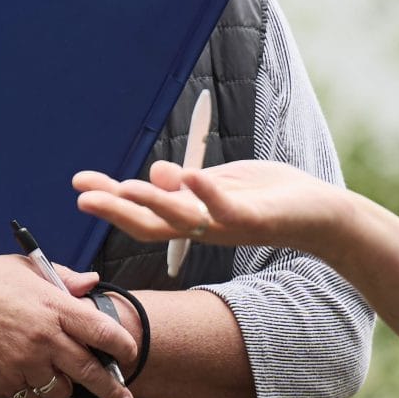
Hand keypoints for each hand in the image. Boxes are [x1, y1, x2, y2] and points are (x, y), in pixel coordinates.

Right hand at [0, 256, 138, 397]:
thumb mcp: (20, 268)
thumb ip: (62, 278)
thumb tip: (93, 282)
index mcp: (53, 305)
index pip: (104, 331)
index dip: (123, 347)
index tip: (129, 354)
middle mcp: (44, 338)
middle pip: (92, 372)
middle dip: (114, 391)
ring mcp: (24, 364)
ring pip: (60, 390)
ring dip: (63, 386)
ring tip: (53, 373)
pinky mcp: (4, 383)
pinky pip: (30, 397)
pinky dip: (32, 391)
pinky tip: (22, 374)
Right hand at [74, 160, 348, 257]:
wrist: (319, 213)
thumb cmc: (267, 196)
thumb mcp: (219, 183)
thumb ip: (187, 182)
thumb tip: (154, 170)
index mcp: (191, 218)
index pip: (141, 212)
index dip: (110, 199)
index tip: (79, 185)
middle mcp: (202, 227)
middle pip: (150, 223)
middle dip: (116, 210)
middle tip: (84, 199)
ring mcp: (227, 225)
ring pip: (182, 219)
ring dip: (154, 203)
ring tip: (128, 187)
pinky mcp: (255, 219)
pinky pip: (227, 209)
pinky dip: (208, 193)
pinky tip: (192, 175)